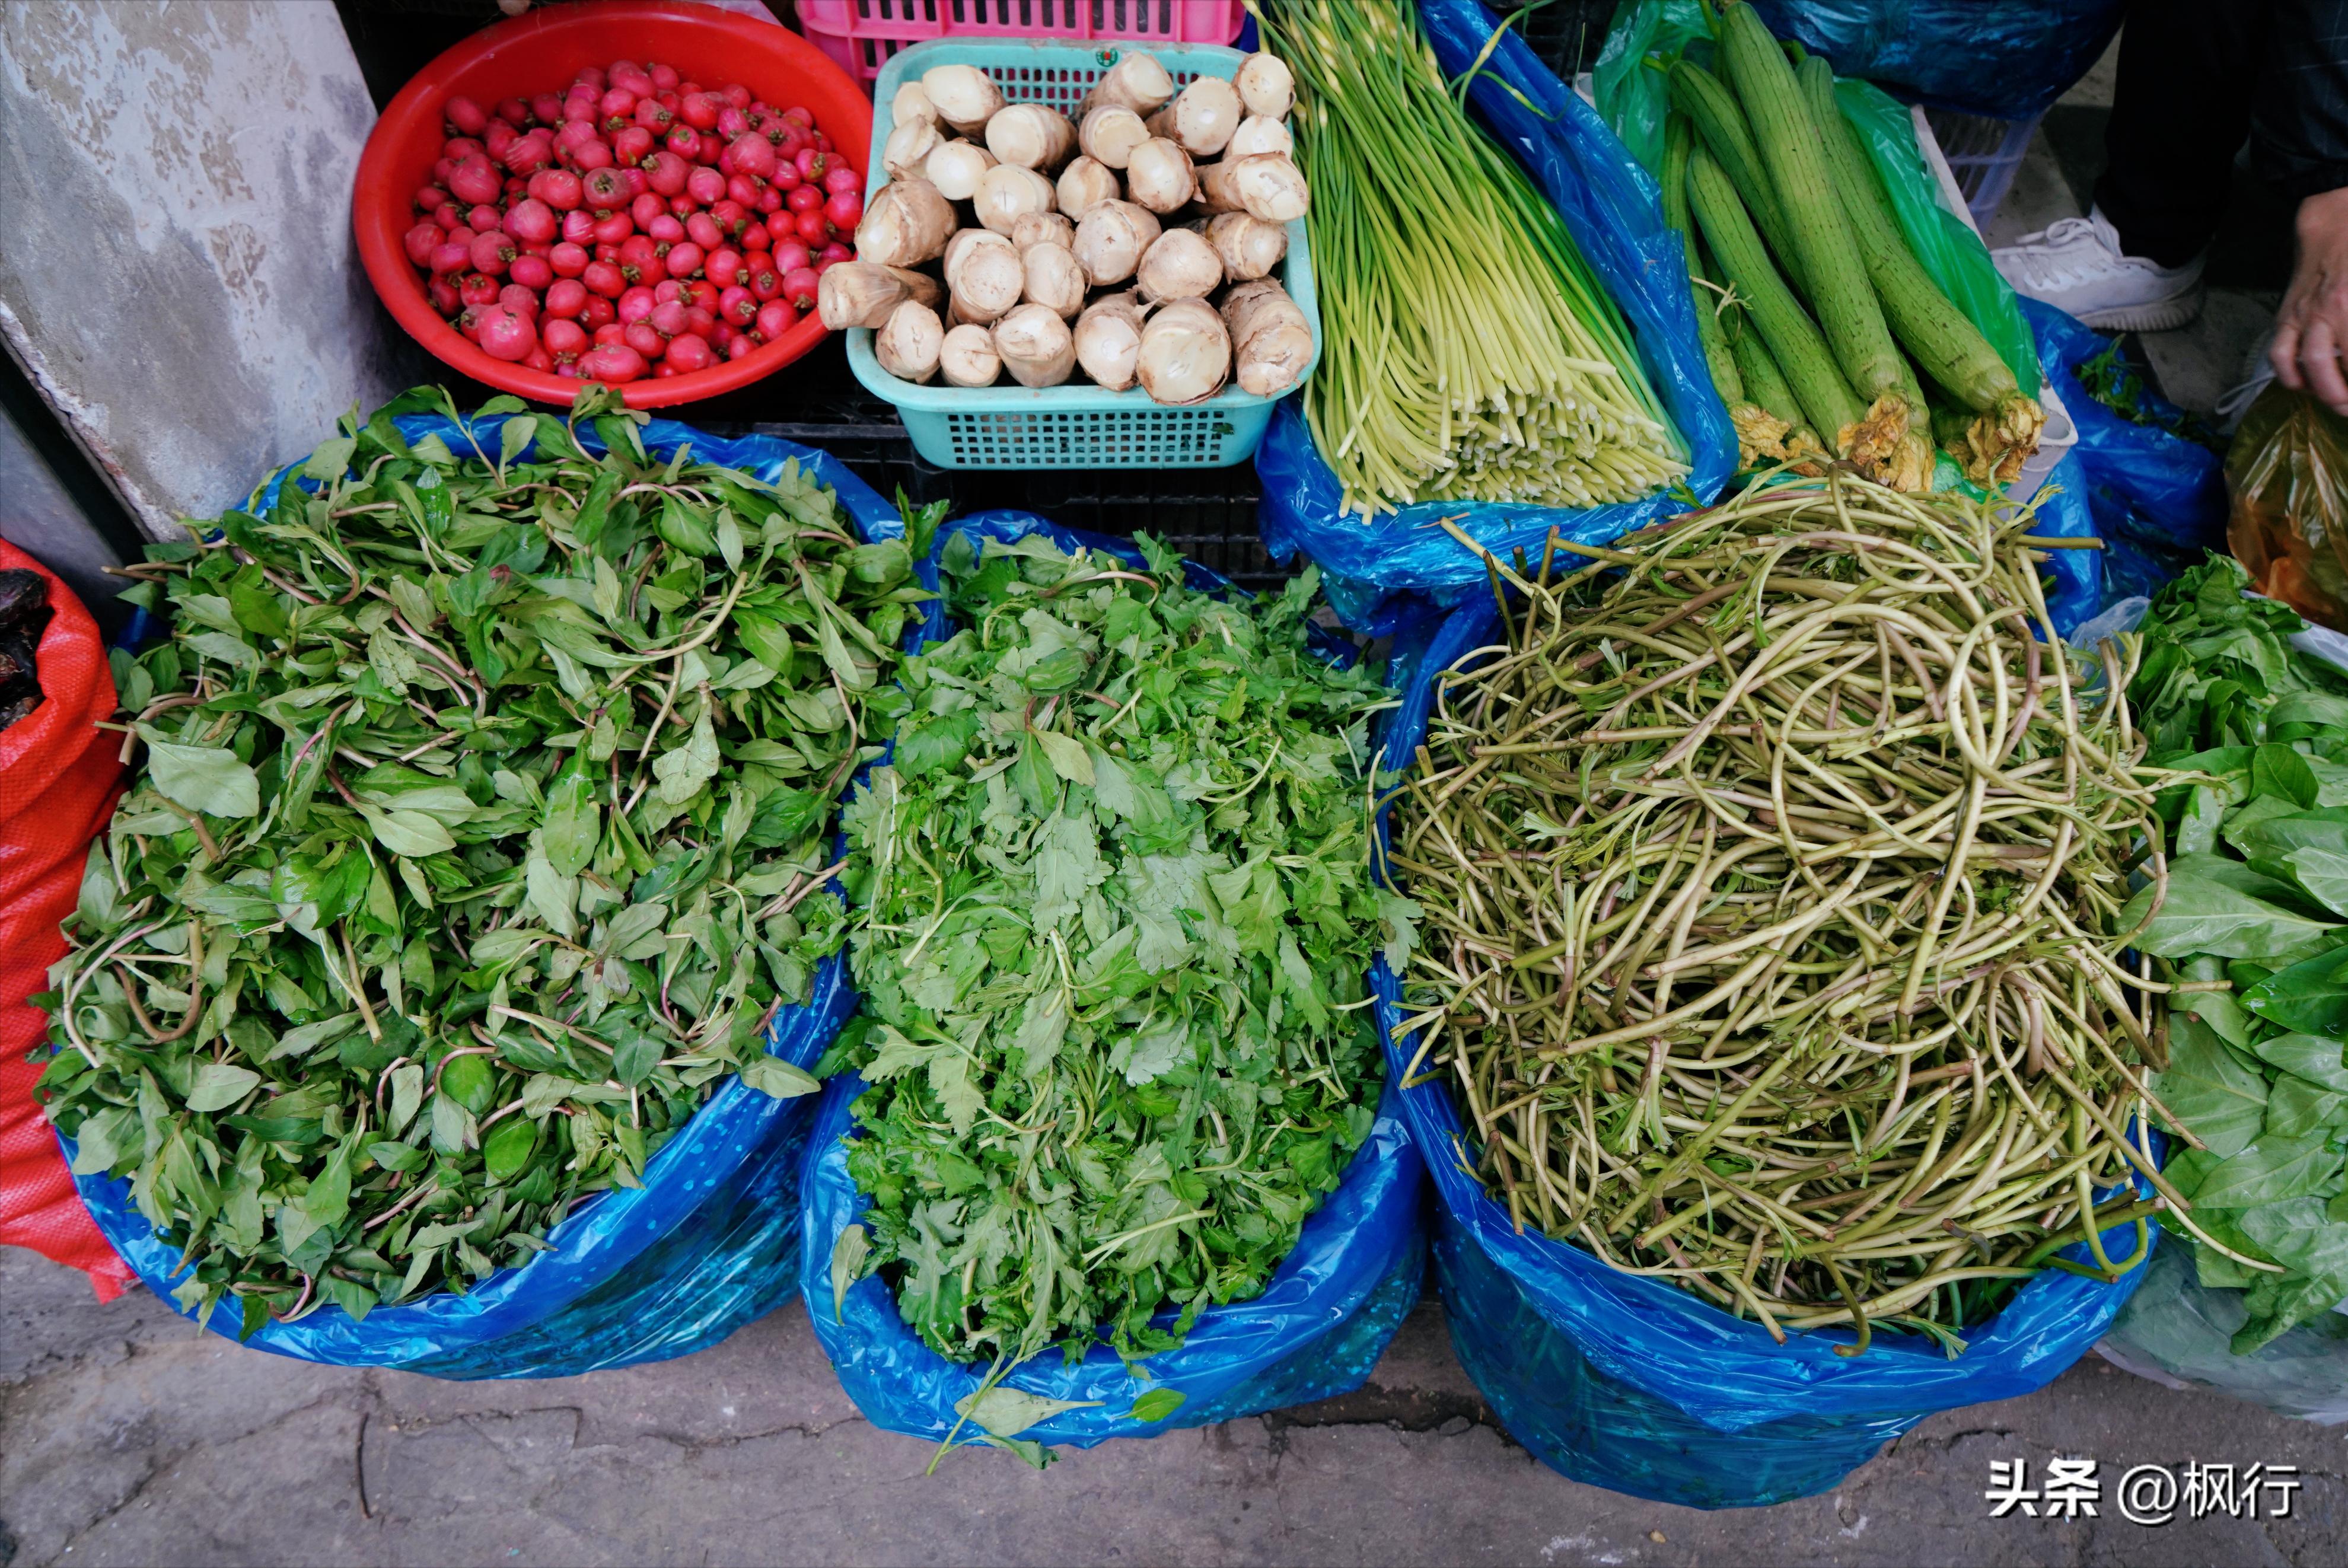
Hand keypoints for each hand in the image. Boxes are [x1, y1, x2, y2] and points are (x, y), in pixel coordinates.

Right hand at [2272, 187, 2347, 415]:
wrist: (2335, 207)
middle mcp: (2329, 312)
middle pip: (2334, 368)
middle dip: (2345, 397)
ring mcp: (2304, 314)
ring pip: (2306, 365)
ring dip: (2322, 392)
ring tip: (2338, 404)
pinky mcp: (2287, 313)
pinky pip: (2279, 352)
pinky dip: (2289, 375)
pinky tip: (2303, 385)